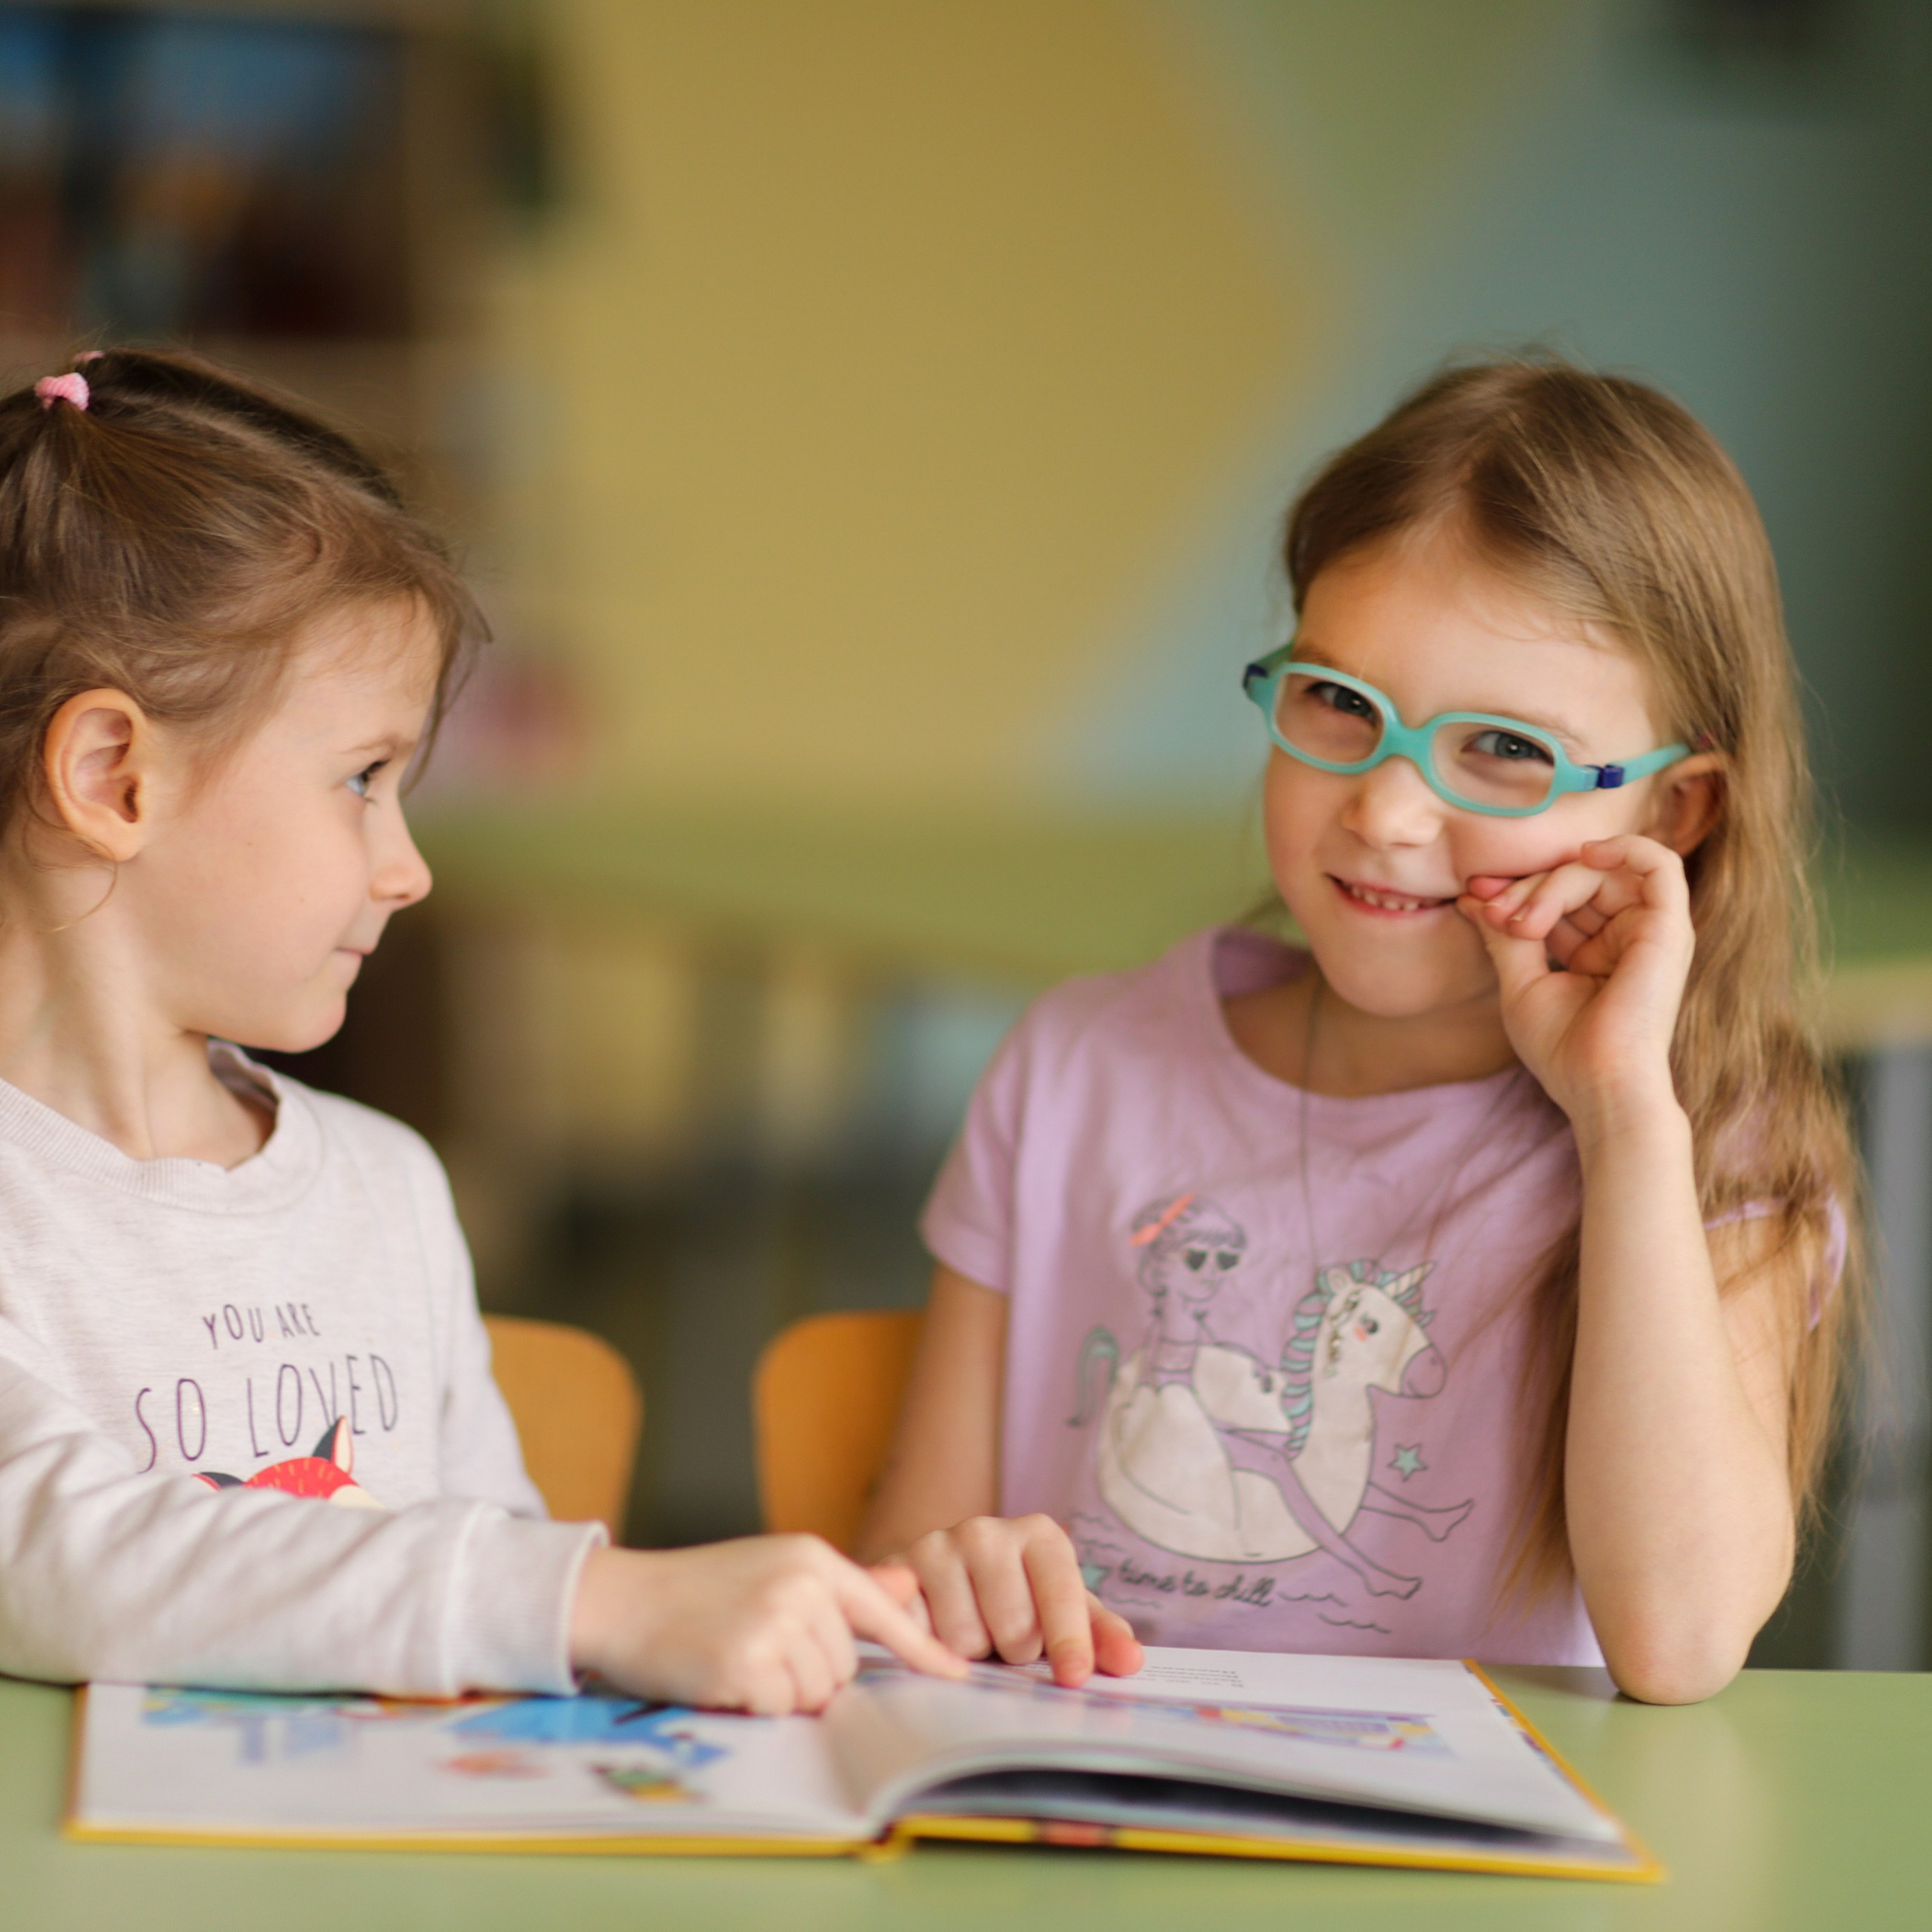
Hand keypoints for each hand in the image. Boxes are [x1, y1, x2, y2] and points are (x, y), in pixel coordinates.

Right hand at [568, 1534, 967, 1714]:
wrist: (621, 1599)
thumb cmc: (695, 1591)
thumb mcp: (771, 1572)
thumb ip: (837, 1590)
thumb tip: (904, 1588)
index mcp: (810, 1557)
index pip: (880, 1607)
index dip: (922, 1646)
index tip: (959, 1675)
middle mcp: (801, 1584)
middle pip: (844, 1666)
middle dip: (808, 1674)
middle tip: (756, 1650)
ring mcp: (775, 1621)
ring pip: (817, 1693)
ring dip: (782, 1693)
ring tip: (738, 1659)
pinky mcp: (747, 1661)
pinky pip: (781, 1709)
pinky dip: (756, 1706)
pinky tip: (723, 1677)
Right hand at [890, 1513, 1143, 1686]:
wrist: (943, 1579)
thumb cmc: (1018, 1601)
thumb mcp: (1065, 1614)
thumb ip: (1101, 1636)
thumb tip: (1131, 1662)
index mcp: (1039, 1536)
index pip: (1060, 1593)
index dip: (1070, 1639)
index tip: (1075, 1676)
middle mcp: (986, 1531)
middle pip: (1013, 1628)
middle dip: (1014, 1652)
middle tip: (1007, 1641)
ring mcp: (937, 1546)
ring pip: (963, 1639)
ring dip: (971, 1655)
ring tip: (972, 1632)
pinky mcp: (895, 1570)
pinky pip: (916, 1634)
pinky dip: (928, 1647)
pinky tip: (935, 1633)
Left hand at [1457, 834, 1691, 1131]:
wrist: (1598, 1085)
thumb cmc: (1562, 1047)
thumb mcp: (1520, 981)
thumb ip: (1504, 934)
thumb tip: (1474, 897)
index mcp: (1598, 951)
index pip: (1557, 898)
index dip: (1515, 888)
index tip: (1473, 897)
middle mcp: (1627, 937)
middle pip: (1576, 880)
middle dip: (1526, 887)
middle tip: (1492, 911)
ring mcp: (1651, 931)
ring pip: (1600, 872)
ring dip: (1553, 883)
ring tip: (1522, 925)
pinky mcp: (1670, 928)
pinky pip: (1658, 863)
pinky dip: (1622, 848)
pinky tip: (1585, 856)